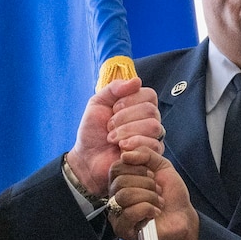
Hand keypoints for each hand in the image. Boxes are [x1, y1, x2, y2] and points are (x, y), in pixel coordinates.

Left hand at [66, 78, 163, 199]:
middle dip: (125, 117)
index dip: (130, 100)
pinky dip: (133, 145)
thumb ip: (114, 88)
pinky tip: (120, 149)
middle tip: (109, 126)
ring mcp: (152, 138)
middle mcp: (150, 120)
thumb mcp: (97, 103)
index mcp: (139, 106)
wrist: (87, 158)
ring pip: (154, 126)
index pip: (149, 95)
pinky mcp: (152, 155)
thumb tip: (137, 81)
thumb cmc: (93, 131)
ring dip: (128, 131)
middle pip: (151, 110)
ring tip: (112, 139)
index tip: (113, 108)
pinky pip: (153, 145)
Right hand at [110, 150, 198, 239]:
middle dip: (147, 184)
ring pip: (124, 196)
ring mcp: (116, 214)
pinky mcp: (122, 230)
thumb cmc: (171, 194)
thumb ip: (145, 153)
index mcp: (120, 181)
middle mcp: (114, 196)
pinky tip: (155, 213)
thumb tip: (124, 153)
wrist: (184, 217)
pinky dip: (148, 209)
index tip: (153, 175)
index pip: (116, 168)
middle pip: (120, 182)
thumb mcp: (162, 166)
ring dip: (149, 197)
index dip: (138, 168)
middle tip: (158, 191)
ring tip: (159, 203)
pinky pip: (129, 213)